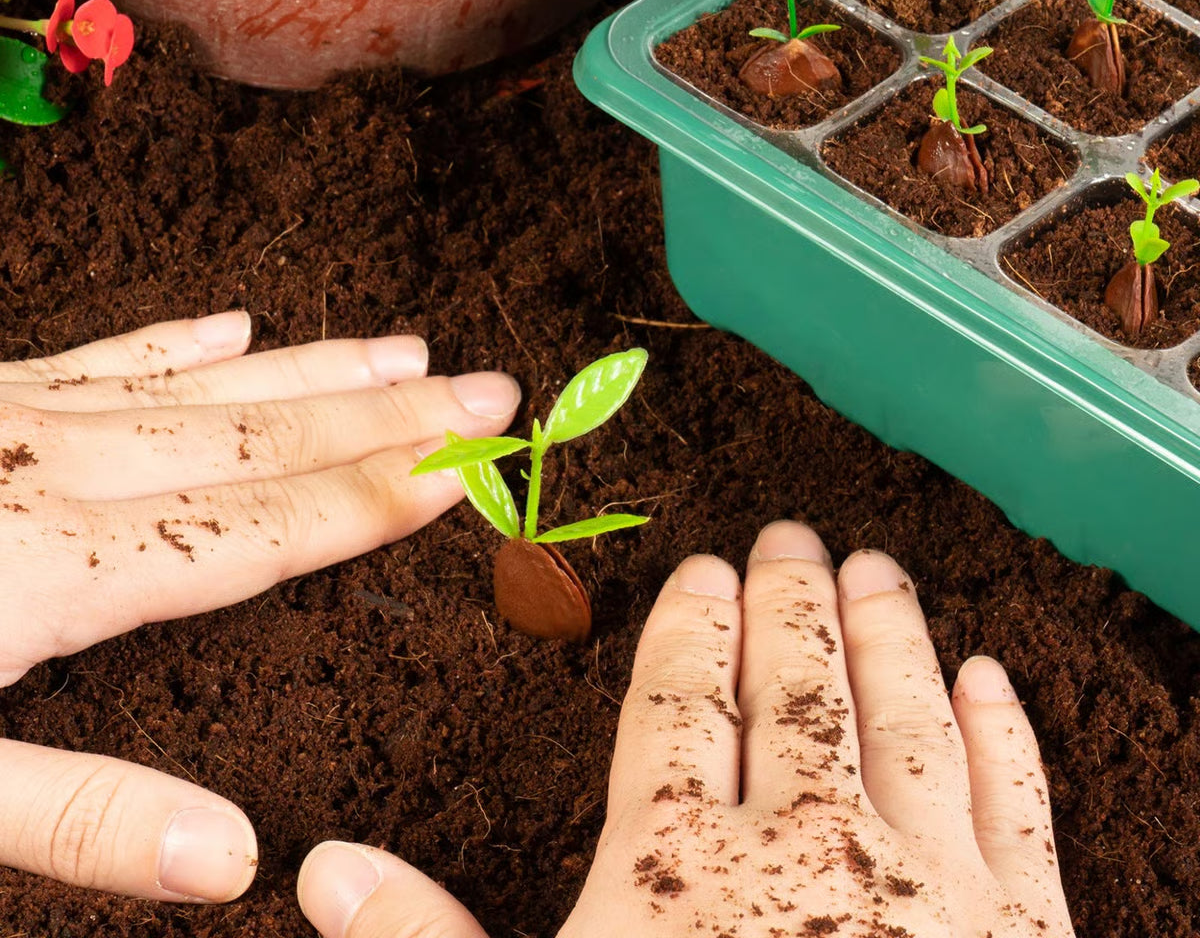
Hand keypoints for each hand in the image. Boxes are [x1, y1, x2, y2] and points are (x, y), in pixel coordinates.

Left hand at [0, 311, 519, 903]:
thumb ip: (75, 817)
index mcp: (61, 575)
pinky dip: (179, 342)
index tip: (472, 468)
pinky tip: (236, 323)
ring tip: (406, 344)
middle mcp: (61, 477)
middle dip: (390, 416)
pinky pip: (100, 358)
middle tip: (490, 387)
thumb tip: (233, 860)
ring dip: (315, 366)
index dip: (379, 499)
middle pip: (264, 440)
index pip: (265, 531)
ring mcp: (18, 425)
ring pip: (204, 387)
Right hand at [296, 521, 1074, 937]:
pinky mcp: (1026, 930)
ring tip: (879, 568)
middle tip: (791, 535)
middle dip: (790, 604)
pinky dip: (1003, 734)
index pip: (680, 708)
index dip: (690, 630)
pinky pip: (1015, 805)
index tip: (702, 570)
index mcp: (682, 867)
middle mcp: (809, 845)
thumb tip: (319, 867)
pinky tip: (989, 674)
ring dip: (891, 635)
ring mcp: (929, 884)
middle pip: (796, 689)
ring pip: (905, 718)